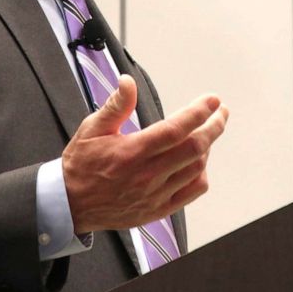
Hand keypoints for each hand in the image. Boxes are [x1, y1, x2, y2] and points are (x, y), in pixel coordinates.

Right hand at [62, 75, 228, 232]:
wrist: (71, 205)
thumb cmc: (81, 165)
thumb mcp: (91, 129)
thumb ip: (115, 105)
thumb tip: (128, 82)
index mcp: (131, 152)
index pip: (175, 129)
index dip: (198, 112)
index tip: (212, 100)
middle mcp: (147, 175)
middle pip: (195, 148)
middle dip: (214, 126)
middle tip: (221, 112)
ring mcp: (155, 194)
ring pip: (197, 168)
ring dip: (207, 148)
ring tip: (206, 133)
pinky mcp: (158, 209)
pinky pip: (192, 192)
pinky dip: (201, 174)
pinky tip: (197, 163)